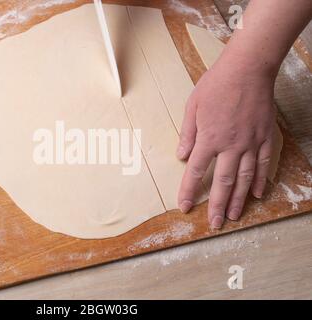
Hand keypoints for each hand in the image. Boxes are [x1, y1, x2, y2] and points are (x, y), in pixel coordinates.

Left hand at [177, 55, 277, 228]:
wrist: (247, 68)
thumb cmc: (216, 85)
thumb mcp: (192, 107)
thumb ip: (187, 134)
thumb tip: (182, 155)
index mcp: (209, 138)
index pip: (196, 171)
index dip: (188, 191)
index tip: (184, 206)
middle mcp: (230, 145)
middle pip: (222, 182)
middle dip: (216, 205)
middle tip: (214, 224)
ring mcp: (250, 142)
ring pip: (244, 178)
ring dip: (238, 199)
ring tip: (233, 216)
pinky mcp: (265, 137)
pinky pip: (263, 164)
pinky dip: (259, 180)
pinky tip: (257, 194)